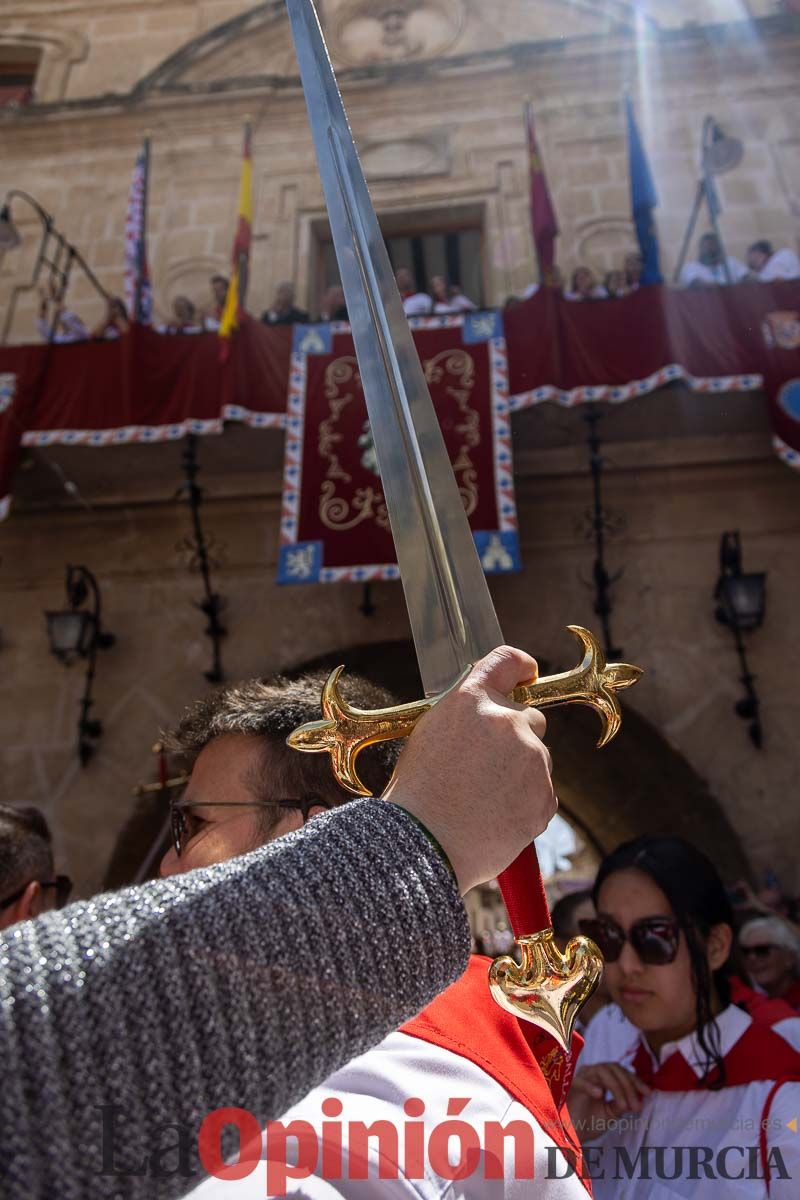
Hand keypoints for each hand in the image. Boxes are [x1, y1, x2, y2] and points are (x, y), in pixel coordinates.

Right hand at [383, 646, 555, 893]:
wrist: (422, 844)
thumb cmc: (416, 793)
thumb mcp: (429, 735)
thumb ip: (464, 717)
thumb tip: (485, 717)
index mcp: (472, 700)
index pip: (506, 661)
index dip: (520, 666)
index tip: (527, 672)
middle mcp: (508, 721)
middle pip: (530, 719)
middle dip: (515, 738)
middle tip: (486, 768)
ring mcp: (532, 759)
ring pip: (536, 760)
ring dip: (518, 774)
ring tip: (482, 802)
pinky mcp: (545, 796)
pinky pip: (542, 793)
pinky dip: (525, 804)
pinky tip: (494, 818)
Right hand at [567, 1063, 650, 1141]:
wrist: (570, 1136)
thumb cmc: (588, 1123)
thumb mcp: (610, 1113)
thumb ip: (622, 1103)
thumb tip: (640, 1098)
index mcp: (601, 1078)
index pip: (621, 1071)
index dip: (635, 1081)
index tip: (648, 1094)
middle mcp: (591, 1073)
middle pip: (614, 1068)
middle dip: (628, 1085)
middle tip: (637, 1105)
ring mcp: (580, 1077)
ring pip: (602, 1071)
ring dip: (617, 1087)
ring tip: (624, 1106)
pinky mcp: (569, 1086)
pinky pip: (581, 1081)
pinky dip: (591, 1086)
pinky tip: (600, 1095)